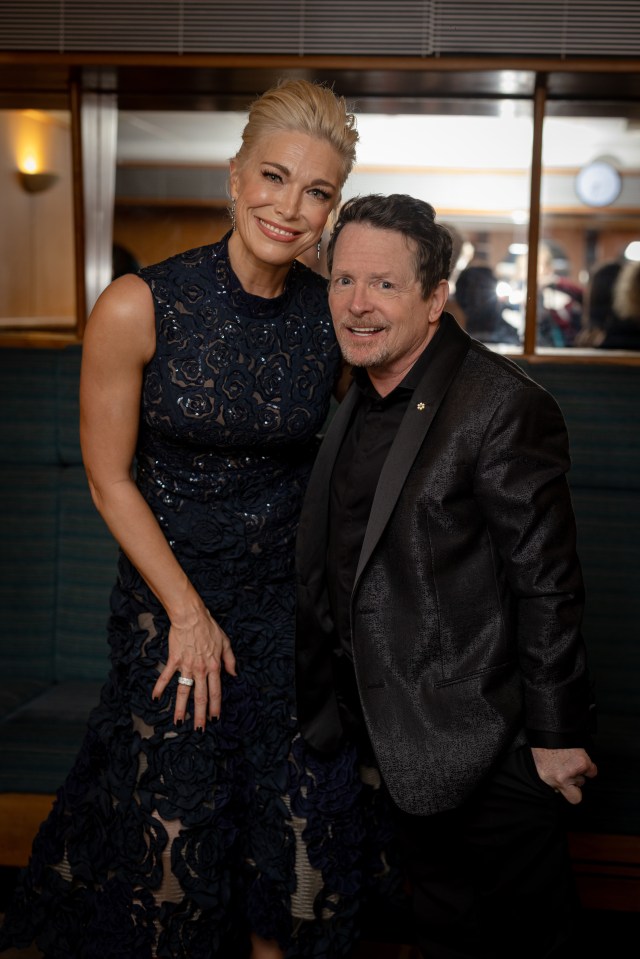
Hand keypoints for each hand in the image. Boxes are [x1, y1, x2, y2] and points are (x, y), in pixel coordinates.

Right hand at [152, 605, 236, 728]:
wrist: (191, 616)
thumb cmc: (209, 628)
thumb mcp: (226, 643)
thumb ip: (230, 660)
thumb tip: (234, 674)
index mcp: (214, 666)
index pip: (216, 692)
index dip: (215, 707)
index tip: (214, 719)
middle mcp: (201, 669)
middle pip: (201, 696)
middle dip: (200, 715)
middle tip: (198, 730)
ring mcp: (186, 666)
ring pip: (184, 691)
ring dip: (180, 708)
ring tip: (178, 722)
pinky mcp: (174, 660)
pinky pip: (166, 676)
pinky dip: (159, 688)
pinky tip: (156, 699)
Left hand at [531, 746, 597, 804]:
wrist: (547, 731)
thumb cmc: (543, 746)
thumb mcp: (542, 767)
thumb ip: (552, 780)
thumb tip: (560, 788)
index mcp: (550, 779)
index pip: (573, 798)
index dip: (574, 793)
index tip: (572, 789)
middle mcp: (562, 777)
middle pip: (579, 785)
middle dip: (575, 778)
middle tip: (568, 768)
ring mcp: (573, 770)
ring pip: (584, 778)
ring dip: (580, 771)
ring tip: (570, 760)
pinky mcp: (583, 762)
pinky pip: (592, 771)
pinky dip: (589, 767)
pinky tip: (580, 760)